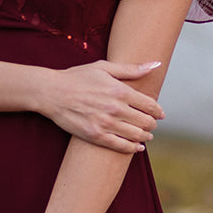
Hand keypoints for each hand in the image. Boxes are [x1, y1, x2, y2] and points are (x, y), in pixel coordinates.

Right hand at [40, 61, 163, 151]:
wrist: (52, 93)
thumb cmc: (77, 77)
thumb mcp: (104, 67)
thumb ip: (131, 68)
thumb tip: (156, 64)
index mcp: (120, 90)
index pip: (150, 104)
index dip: (158, 111)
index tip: (160, 114)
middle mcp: (116, 108)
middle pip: (145, 121)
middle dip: (152, 124)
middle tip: (152, 125)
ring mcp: (106, 123)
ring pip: (136, 135)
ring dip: (145, 136)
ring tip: (146, 136)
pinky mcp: (96, 136)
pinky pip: (120, 146)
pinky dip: (132, 148)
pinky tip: (137, 147)